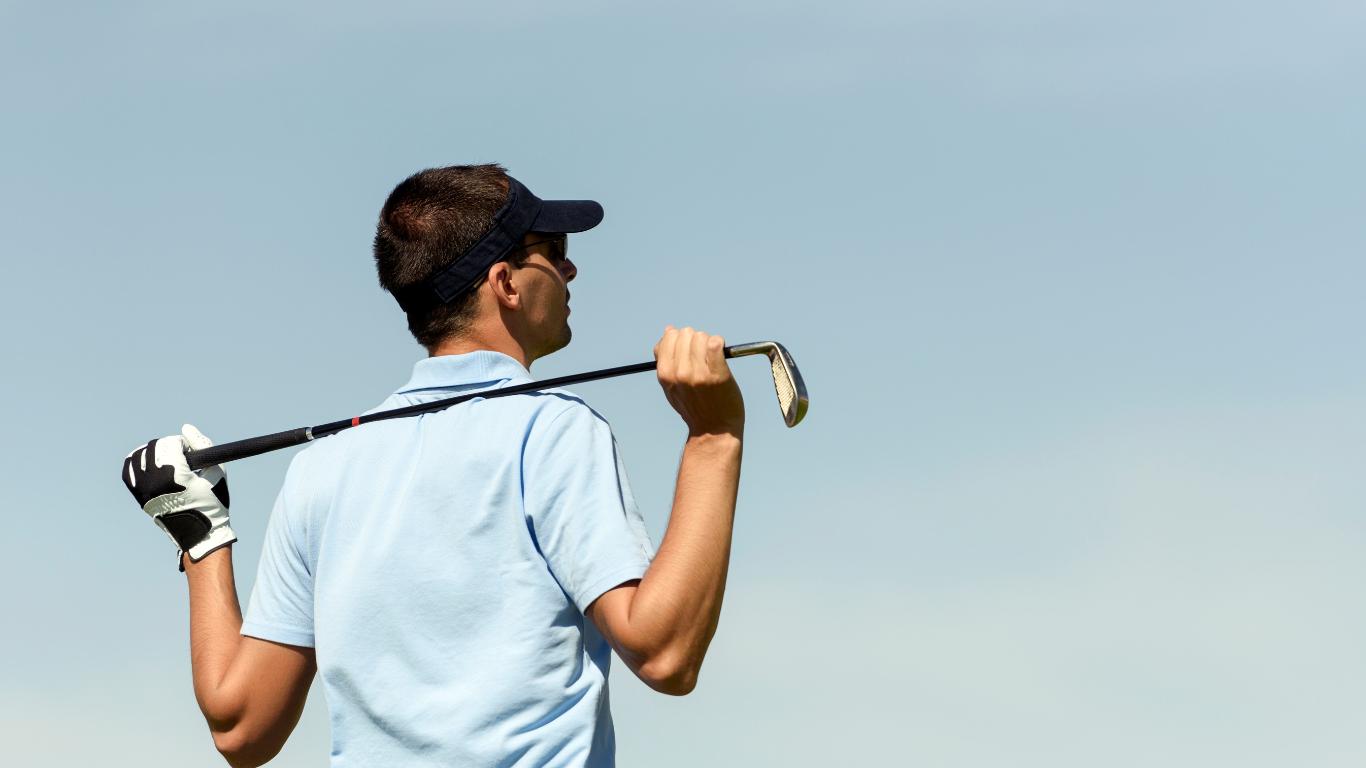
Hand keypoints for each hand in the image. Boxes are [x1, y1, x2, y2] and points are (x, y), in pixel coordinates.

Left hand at [122, 424, 235, 568]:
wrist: (200, 533)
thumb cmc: (213, 502)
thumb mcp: (216, 471)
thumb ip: (202, 445)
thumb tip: (185, 427)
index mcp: (176, 476)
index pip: (171, 443)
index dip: (184, 443)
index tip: (193, 451)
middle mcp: (155, 482)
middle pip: (155, 446)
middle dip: (169, 445)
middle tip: (182, 454)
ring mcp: (144, 490)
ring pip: (140, 455)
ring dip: (154, 451)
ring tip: (168, 458)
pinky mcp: (138, 496)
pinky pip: (128, 470)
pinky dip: (136, 461)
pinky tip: (149, 461)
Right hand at [654, 326, 744, 436]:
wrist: (714, 428)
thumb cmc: (694, 405)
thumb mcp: (670, 385)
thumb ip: (665, 358)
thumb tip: (668, 331)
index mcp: (665, 373)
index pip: (670, 336)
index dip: (681, 340)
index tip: (690, 351)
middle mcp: (680, 373)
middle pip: (686, 333)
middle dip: (696, 340)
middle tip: (703, 357)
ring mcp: (698, 374)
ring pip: (701, 336)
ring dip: (709, 343)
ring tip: (713, 359)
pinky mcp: (718, 375)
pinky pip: (716, 344)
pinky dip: (720, 344)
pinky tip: (722, 354)